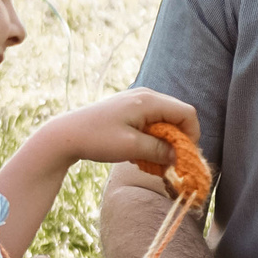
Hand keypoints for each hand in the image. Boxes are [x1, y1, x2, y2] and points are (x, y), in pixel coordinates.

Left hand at [42, 90, 198, 169]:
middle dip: (178, 139)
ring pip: (164, 120)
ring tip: (152, 159)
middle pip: (177, 115)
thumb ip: (159, 150)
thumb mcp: (131, 148)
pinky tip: (139, 154)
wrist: (65, 134)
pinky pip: (151, 122)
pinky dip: (151, 138)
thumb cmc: (97, 139)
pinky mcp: (128, 110)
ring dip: (164, 141)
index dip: (192, 135)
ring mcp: (136, 101)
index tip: (185, 156)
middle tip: (171, 161)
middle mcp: (145, 96)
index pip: (186, 113)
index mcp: (149, 101)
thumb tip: (178, 156)